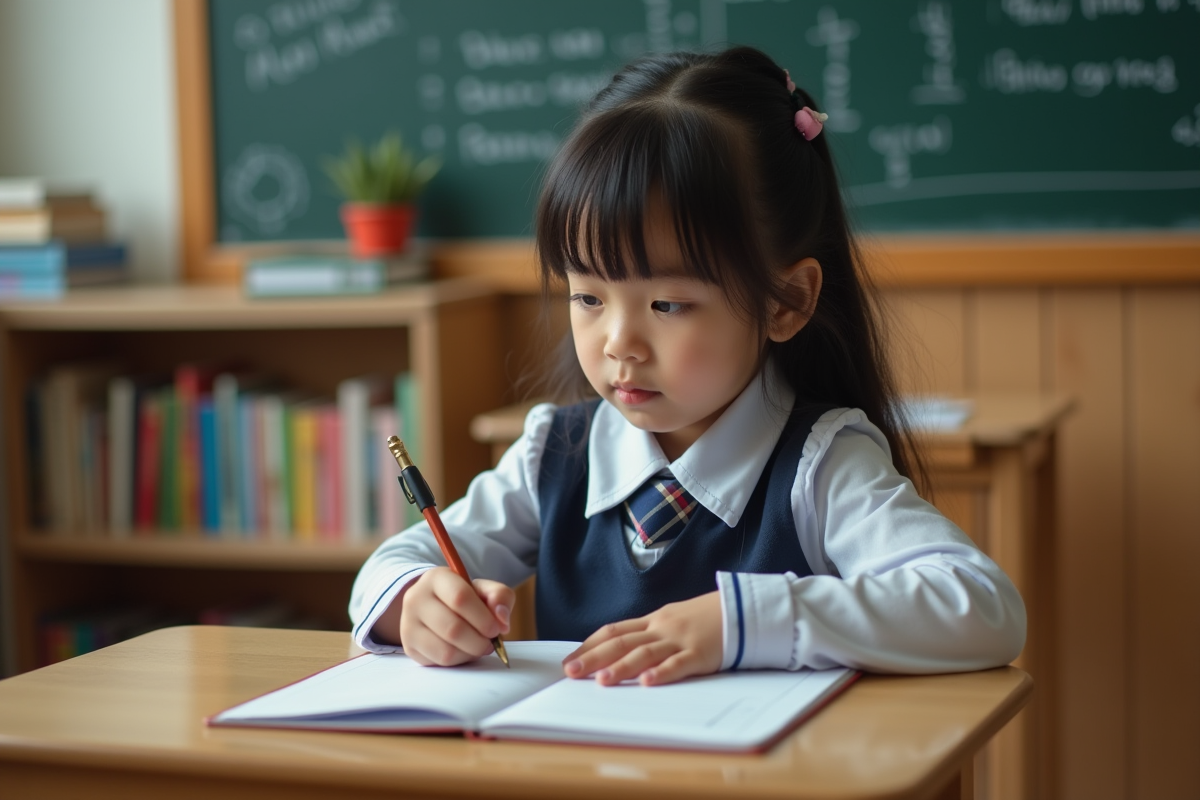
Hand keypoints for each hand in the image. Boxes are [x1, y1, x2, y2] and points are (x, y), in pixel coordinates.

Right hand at [376, 568, 512, 666]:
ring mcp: (408, 623)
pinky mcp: (408, 646)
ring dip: (470, 653)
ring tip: (478, 646)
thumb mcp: (484, 589)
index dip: (483, 618)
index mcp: (436, 578)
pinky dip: (458, 661)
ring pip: (446, 650)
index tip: (496, 628)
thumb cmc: (463, 597)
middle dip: (479, 641)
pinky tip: (463, 651)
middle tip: (490, 642)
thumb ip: (500, 597)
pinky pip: (439, 662)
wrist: (434, 606)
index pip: (460, 598)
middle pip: (453, 629)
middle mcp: (416, 598)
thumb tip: (502, 620)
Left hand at [562, 592, 722, 685]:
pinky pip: (679, 664)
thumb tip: (618, 650)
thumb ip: (648, 633)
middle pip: (622, 642)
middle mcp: (661, 628)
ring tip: (602, 681)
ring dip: (622, 667)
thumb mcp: (671, 620)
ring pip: (645, 653)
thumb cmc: (705, 618)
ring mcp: (680, 640)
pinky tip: (648, 683)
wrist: (741, 608)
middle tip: (570, 672)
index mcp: (652, 620)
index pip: (613, 630)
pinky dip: (662, 673)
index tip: (569, 660)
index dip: (589, 645)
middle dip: (594, 658)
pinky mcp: (701, 654)